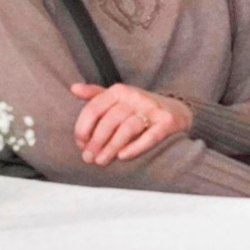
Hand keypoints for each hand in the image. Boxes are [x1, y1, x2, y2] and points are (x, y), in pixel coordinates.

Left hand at [69, 82, 192, 163]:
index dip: (83, 128)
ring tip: (102, 161)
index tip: (80, 144)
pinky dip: (135, 147)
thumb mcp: (118, 98)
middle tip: (88, 158)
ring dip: (112, 147)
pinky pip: (150, 136)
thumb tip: (73, 88)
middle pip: (110, 120)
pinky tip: (123, 157)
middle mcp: (135, 96)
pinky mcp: (166, 122)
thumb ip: (95, 95)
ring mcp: (152, 109)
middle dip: (96, 141)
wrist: (176, 110)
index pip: (95, 108)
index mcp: (119, 91)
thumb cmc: (139, 108)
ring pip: (128, 128)